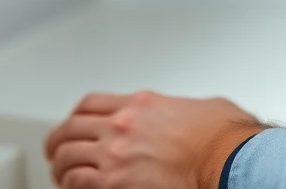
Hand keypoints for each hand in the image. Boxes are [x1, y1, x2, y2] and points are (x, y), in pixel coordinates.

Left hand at [43, 90, 268, 188]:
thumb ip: (176, 111)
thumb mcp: (198, 108)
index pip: (90, 104)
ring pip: (68, 157)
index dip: (75, 116)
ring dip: (60, 167)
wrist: (231, 162)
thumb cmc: (225, 140)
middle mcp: (122, 126)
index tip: (72, 125)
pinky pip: (78, 183)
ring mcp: (117, 155)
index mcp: (140, 104)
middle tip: (55, 152)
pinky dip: (71, 186)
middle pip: (71, 128)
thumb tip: (184, 118)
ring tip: (60, 175)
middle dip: (58, 141)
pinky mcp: (116, 184)